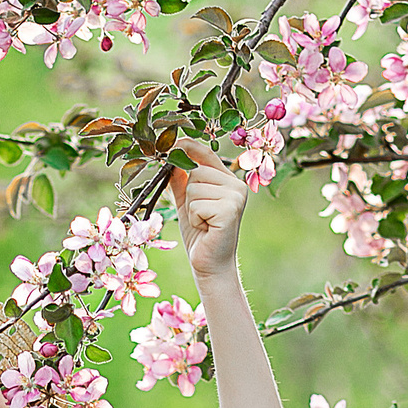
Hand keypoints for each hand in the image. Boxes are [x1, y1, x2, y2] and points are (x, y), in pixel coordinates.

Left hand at [171, 142, 247, 282]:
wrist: (210, 264)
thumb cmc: (200, 235)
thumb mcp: (187, 203)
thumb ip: (181, 181)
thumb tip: (172, 159)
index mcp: (228, 180)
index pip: (206, 154)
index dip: (188, 147)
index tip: (174, 143)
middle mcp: (236, 184)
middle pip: (195, 172)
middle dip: (188, 195)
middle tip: (200, 216)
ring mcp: (235, 196)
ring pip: (194, 187)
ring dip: (191, 209)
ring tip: (203, 222)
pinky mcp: (230, 209)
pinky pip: (196, 204)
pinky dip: (195, 218)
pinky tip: (206, 228)